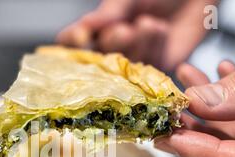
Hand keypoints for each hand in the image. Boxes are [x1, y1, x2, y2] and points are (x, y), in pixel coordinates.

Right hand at [57, 0, 217, 70]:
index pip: (75, 40)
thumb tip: (84, 26)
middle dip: (112, 43)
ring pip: (125, 63)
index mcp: (101, 26)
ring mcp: (136, 57)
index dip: (73, 42)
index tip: (77, 37)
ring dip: (136, 43)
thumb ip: (109, 13)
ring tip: (149, 23)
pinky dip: (155, 46)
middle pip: (100, 57)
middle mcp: (115, 45)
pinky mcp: (159, 65)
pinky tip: (162, 30)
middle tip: (124, 30)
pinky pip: (150, 65)